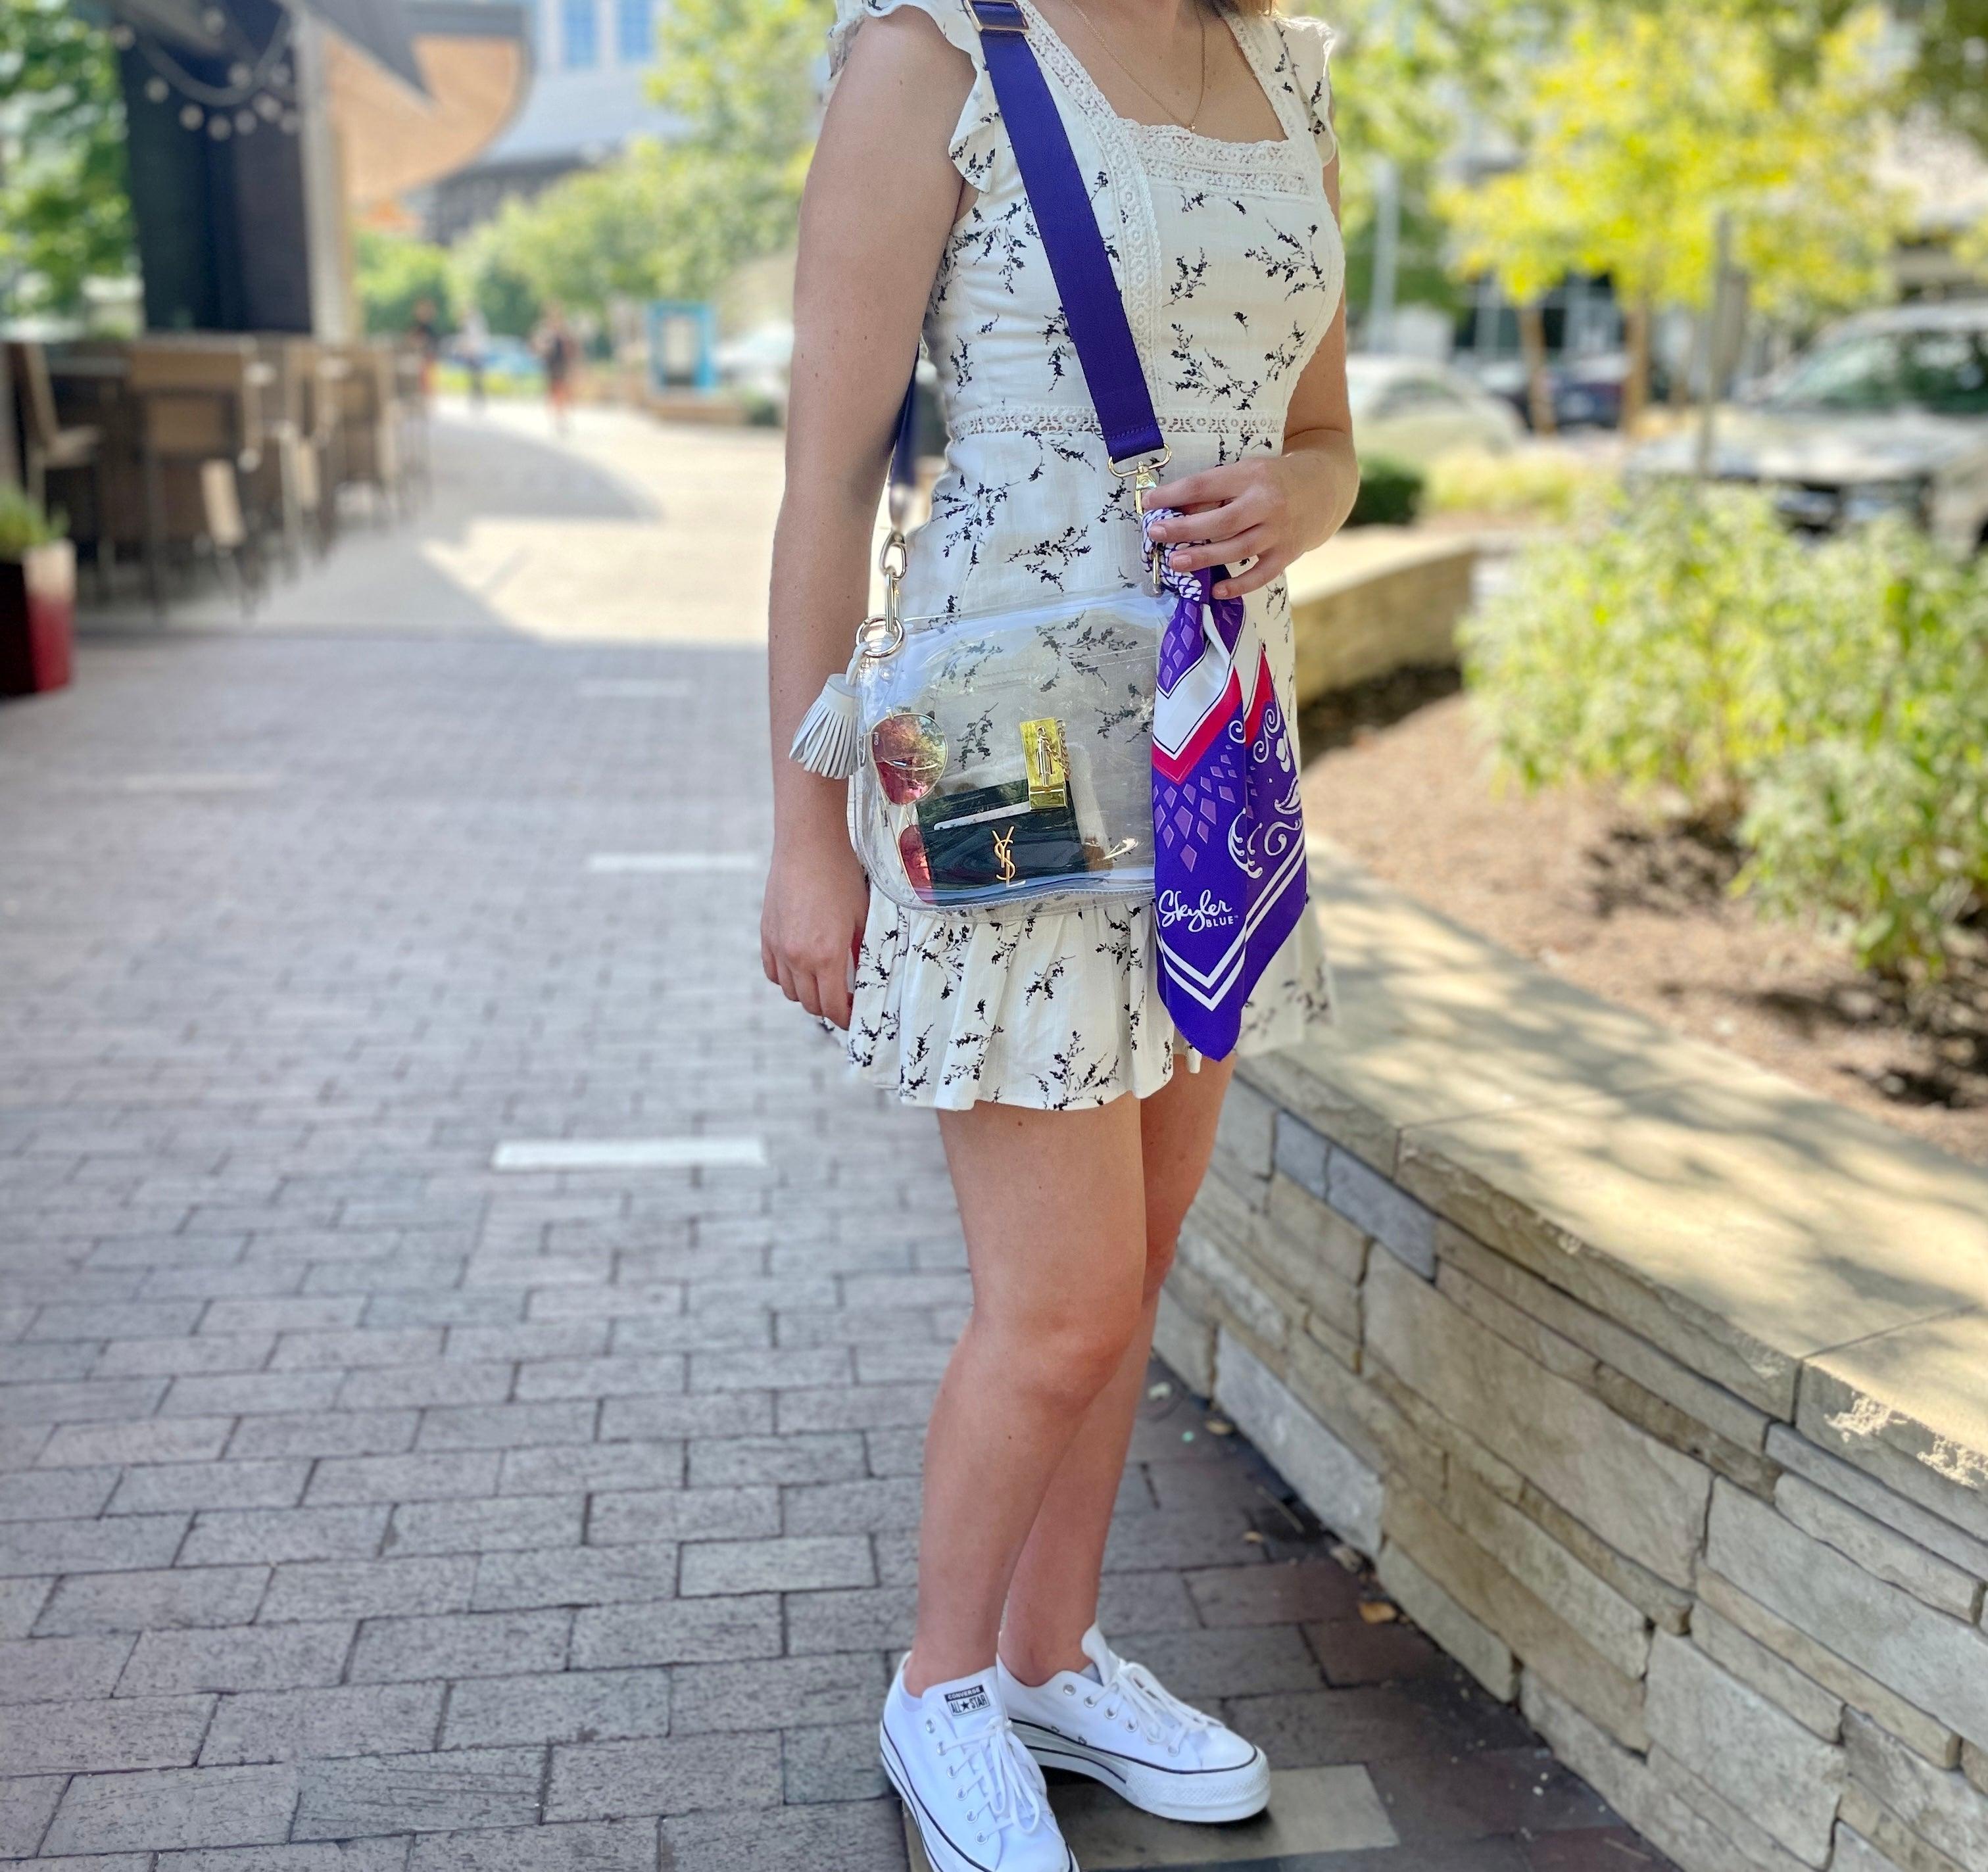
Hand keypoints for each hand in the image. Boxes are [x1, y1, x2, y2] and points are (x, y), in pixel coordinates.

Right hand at [762, 832, 869, 1029]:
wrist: (808, 844)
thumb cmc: (841, 875)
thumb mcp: (862, 917)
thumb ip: (861, 953)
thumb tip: (862, 978)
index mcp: (826, 955)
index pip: (832, 1007)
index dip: (846, 1017)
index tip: (856, 1014)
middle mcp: (797, 957)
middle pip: (810, 1004)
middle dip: (829, 1008)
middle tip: (844, 1000)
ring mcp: (778, 946)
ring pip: (790, 991)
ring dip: (807, 994)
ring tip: (824, 983)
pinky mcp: (766, 934)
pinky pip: (772, 971)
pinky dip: (786, 977)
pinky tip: (801, 967)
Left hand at [1143, 445, 1353, 599]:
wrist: (1324, 487)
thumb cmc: (1272, 479)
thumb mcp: (1245, 472)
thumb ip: (1215, 490)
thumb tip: (1176, 509)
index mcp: (1251, 475)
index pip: (1205, 485)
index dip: (1174, 494)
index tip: (1148, 502)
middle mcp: (1266, 503)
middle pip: (1220, 521)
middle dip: (1184, 529)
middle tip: (1157, 534)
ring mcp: (1278, 531)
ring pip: (1237, 548)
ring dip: (1204, 557)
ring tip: (1176, 562)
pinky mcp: (1287, 553)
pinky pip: (1261, 574)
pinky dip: (1239, 584)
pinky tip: (1217, 590)